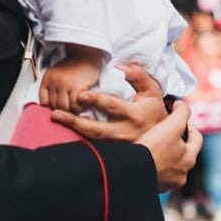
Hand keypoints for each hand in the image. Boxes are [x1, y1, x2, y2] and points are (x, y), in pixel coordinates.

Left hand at [40, 50, 100, 112]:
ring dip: (72, 110)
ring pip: (64, 108)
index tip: (59, 107)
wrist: (86, 55)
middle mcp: (54, 81)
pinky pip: (75, 106)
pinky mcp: (77, 87)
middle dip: (63, 109)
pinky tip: (82, 104)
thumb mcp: (56, 75)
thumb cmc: (73, 67)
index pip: (44, 102)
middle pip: (55, 106)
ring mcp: (65, 84)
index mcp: (47, 79)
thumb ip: (52, 89)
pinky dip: (79, 108)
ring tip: (76, 106)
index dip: (52, 106)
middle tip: (70, 107)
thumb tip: (51, 107)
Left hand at [50, 63, 166, 140]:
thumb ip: (138, 75)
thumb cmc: (154, 110)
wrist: (164, 139)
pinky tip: (66, 131)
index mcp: (136, 115)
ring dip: (74, 130)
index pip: (113, 106)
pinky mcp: (115, 153)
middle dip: (76, 121)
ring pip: (94, 140)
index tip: (81, 94)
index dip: (97, 100)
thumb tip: (121, 67)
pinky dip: (80, 140)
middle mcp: (126, 133)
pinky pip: (96, 148)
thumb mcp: (152, 90)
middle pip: (97, 129)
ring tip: (57, 119)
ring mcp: (120, 146)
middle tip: (58, 113)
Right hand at [137, 101, 201, 191]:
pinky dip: (153, 162)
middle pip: (184, 152)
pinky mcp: (154, 185)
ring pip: (170, 163)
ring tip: (152, 142)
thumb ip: (182, 112)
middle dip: (176, 140)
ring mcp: (167, 182)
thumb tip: (181, 106)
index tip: (178, 118)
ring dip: (164, 153)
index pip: (197, 138)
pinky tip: (144, 155)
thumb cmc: (154, 148)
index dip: (188, 125)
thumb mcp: (172, 124)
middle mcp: (181, 174)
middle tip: (164, 130)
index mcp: (189, 159)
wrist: (132, 170)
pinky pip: (157, 171)